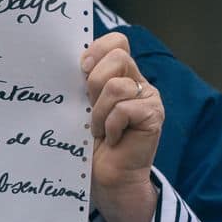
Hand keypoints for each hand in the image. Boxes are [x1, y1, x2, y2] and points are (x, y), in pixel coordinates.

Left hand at [82, 32, 163, 221]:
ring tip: (98, 130)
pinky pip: (126, 108)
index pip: (116, 41)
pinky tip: (112, 140)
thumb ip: (82, 82)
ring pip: (117, 85)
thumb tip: (67, 59)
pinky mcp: (154, 115)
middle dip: (94, 82)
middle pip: (118, 55)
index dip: (97, 50)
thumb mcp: (81, 107)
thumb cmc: (89, 145)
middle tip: (89, 108)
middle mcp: (137, 81)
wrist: (106, 181)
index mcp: (119, 74)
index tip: (80, 70)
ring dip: (99, 112)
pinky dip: (111, 126)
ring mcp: (149, 97)